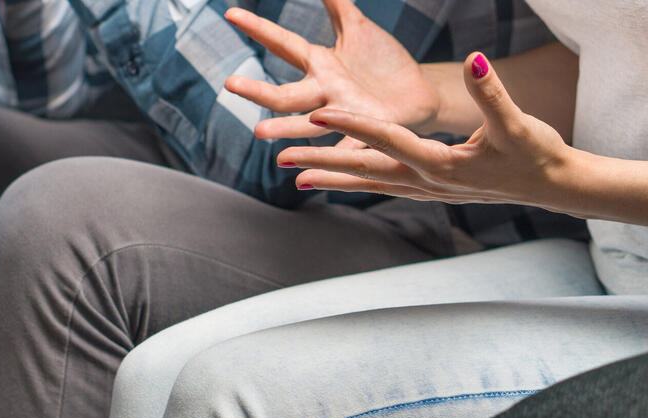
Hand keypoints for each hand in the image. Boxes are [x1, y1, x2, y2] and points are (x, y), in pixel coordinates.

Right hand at [224, 1, 439, 140]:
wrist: (418, 94)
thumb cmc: (383, 63)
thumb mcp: (358, 29)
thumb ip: (338, 6)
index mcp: (321, 65)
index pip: (284, 45)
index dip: (258, 29)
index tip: (231, 14)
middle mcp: (324, 93)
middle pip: (285, 94)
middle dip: (258, 91)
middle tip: (229, 84)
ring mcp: (343, 114)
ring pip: (308, 124)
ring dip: (285, 129)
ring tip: (259, 132)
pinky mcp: (367, 131)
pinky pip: (349, 147)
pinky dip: (334, 157)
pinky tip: (313, 171)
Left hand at [277, 53, 588, 215]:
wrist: (554, 187)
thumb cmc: (538, 154)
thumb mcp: (516, 123)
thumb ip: (493, 92)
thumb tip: (477, 60)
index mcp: (442, 164)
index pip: (388, 140)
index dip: (353, 126)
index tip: (319, 114)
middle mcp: (427, 182)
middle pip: (365, 170)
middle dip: (323, 164)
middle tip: (282, 160)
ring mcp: (427, 190)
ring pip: (370, 183)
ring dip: (333, 177)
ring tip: (295, 176)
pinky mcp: (431, 189)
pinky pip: (384, 185)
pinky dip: (357, 182)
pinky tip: (339, 179)